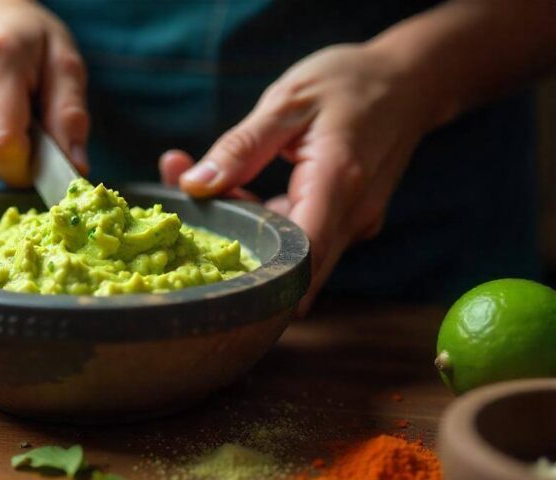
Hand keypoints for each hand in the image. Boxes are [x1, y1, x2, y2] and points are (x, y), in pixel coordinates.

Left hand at [160, 43, 439, 314]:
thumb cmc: (348, 82)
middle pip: (290, 265)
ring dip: (248, 238)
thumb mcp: (287, 101)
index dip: (253, 277)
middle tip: (189, 220)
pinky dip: (267, 228)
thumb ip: (241, 147)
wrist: (411, 81)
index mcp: (337, 180)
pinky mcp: (349, 225)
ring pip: (294, 256)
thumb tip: (194, 186)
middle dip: (236, 254)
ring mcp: (355, 225)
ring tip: (209, 198)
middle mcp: (353, 215)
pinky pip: (304, 241)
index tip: (207, 272)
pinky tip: (239, 197)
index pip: (298, 256)